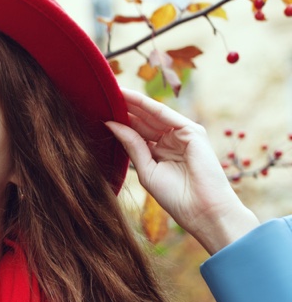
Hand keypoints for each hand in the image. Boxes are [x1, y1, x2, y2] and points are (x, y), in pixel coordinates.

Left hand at [106, 89, 258, 253]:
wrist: (202, 211)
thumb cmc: (176, 197)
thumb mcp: (146, 169)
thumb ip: (131, 145)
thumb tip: (110, 123)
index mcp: (160, 151)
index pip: (136, 131)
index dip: (119, 120)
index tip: (98, 110)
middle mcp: (171, 140)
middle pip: (142, 120)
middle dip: (123, 107)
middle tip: (99, 94)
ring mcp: (182, 134)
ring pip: (151, 114)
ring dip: (131, 102)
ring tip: (109, 91)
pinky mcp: (191, 131)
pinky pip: (164, 114)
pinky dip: (145, 105)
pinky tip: (126, 97)